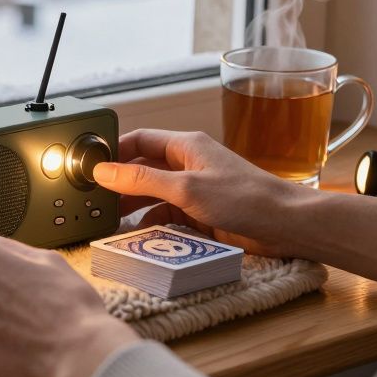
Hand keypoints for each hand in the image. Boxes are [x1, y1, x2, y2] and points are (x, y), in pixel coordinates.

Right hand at [95, 130, 312, 256]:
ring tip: (110, 222)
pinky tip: (140, 236)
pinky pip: (168, 216)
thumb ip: (142, 180)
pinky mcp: (201, 214)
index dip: (114, 151)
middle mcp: (188, 165)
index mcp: (185, 146)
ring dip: (134, 208)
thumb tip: (104, 171)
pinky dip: (152, 225)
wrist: (287, 226)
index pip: (139, 140)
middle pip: (143, 169)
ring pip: (153, 195)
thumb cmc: (245, 198)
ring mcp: (195, 190)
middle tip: (95, 201)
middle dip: (120, 184)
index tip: (90, 167)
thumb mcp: (186, 189)